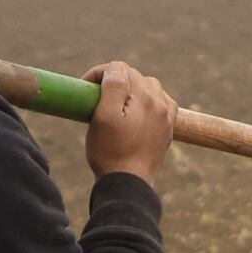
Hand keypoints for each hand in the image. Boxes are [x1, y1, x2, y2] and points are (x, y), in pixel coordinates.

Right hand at [84, 59, 174, 183]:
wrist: (129, 184)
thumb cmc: (110, 151)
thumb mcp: (104, 116)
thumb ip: (113, 87)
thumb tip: (117, 68)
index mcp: (146, 96)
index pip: (121, 69)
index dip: (99, 74)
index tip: (84, 88)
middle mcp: (161, 102)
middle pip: (136, 78)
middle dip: (115, 82)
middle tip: (95, 97)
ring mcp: (166, 116)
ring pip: (149, 89)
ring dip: (132, 91)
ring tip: (114, 105)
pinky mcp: (167, 129)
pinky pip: (160, 105)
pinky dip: (147, 103)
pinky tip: (135, 113)